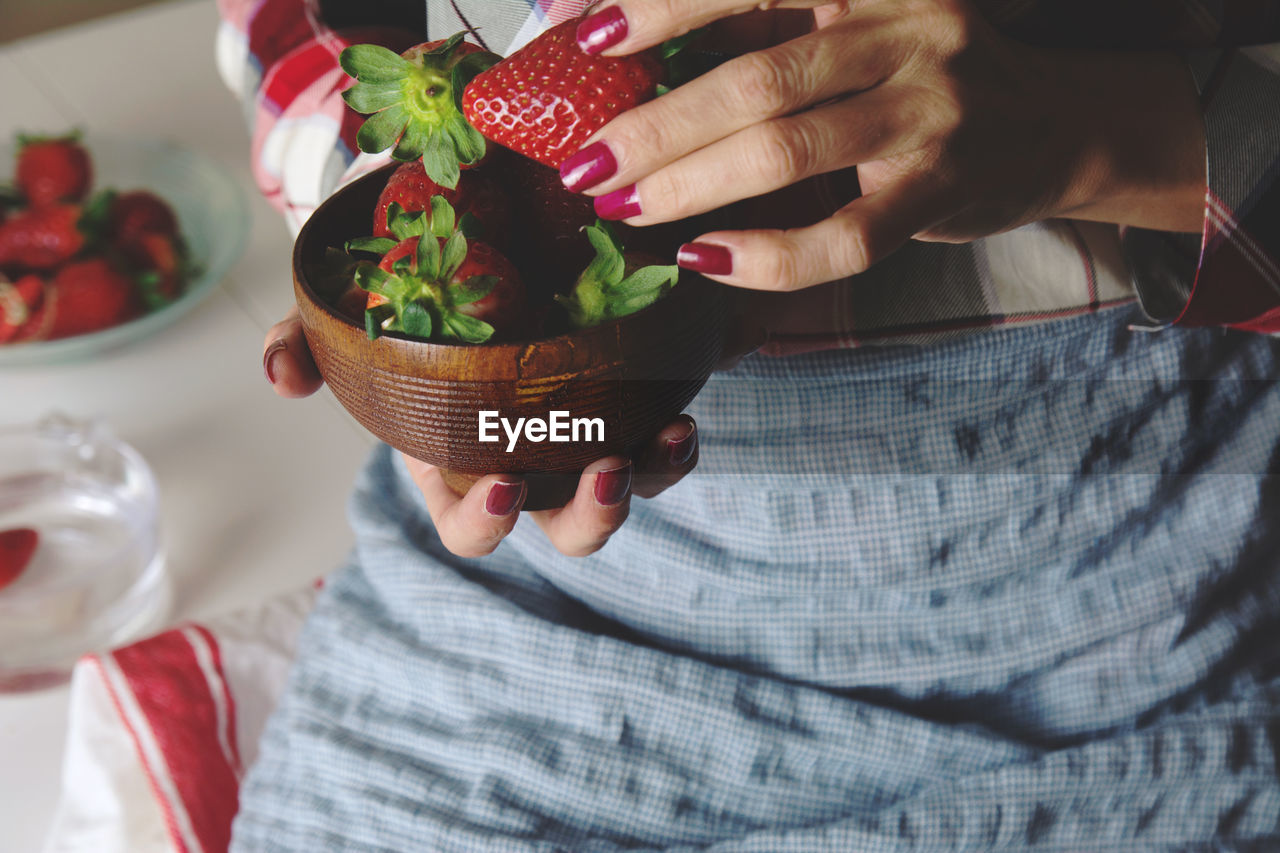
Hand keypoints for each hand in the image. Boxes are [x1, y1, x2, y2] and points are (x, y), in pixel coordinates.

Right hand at [262, 308, 698, 556]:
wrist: (474, 229)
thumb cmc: (409, 285)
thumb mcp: (353, 308)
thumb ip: (308, 339)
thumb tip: (281, 378)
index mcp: (457, 460)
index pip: (469, 527)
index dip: (486, 526)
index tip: (506, 483)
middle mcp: (528, 459)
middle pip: (562, 529)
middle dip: (588, 518)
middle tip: (602, 468)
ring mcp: (582, 433)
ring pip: (623, 492)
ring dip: (645, 479)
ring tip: (662, 438)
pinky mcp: (628, 400)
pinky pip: (660, 445)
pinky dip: (674, 445)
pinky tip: (681, 418)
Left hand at [563, 0, 1206, 290]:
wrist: (1050, 124)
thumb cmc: (915, 71)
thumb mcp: (849, 22)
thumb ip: (758, 25)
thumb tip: (615, 36)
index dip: (662, 5)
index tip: (581, 36)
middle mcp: (906, 27)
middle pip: (757, 79)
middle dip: (655, 126)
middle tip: (584, 164)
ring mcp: (929, 111)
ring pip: (790, 153)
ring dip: (691, 186)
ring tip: (625, 206)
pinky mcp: (942, 190)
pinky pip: (845, 239)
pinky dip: (766, 256)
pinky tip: (706, 259)